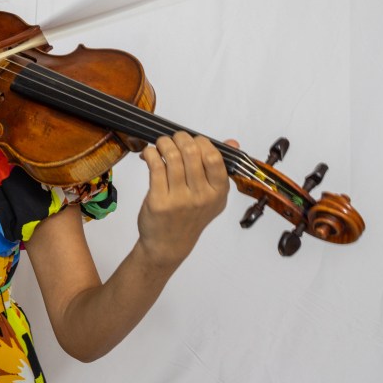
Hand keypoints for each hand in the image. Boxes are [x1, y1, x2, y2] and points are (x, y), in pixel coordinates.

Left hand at [136, 132, 235, 270]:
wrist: (169, 244)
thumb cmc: (190, 216)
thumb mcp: (212, 197)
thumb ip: (221, 169)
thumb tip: (232, 142)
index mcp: (218, 192)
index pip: (214, 158)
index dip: (201, 142)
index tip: (193, 141)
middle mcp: (201, 196)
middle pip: (191, 152)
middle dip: (180, 138)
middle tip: (174, 139)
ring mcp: (179, 199)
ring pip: (172, 157)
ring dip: (164, 143)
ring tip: (161, 144)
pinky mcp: (159, 201)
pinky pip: (155, 167)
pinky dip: (151, 154)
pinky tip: (150, 154)